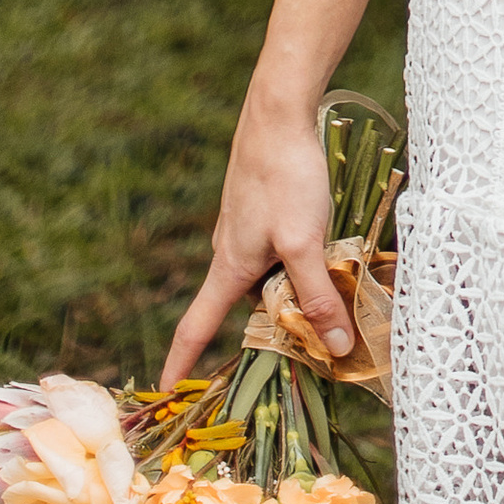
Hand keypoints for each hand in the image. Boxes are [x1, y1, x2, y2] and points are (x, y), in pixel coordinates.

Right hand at [158, 82, 350, 389]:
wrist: (280, 110)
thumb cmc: (285, 175)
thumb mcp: (305, 242)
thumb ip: (318, 296)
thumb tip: (336, 349)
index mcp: (229, 267)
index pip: (195, 327)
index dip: (180, 363)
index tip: (166, 393)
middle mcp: (231, 251)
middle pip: (249, 305)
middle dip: (278, 324)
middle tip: (321, 336)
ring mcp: (247, 227)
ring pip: (270, 274)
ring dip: (296, 286)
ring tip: (337, 284)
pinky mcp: (264, 207)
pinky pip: (280, 248)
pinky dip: (301, 258)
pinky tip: (331, 244)